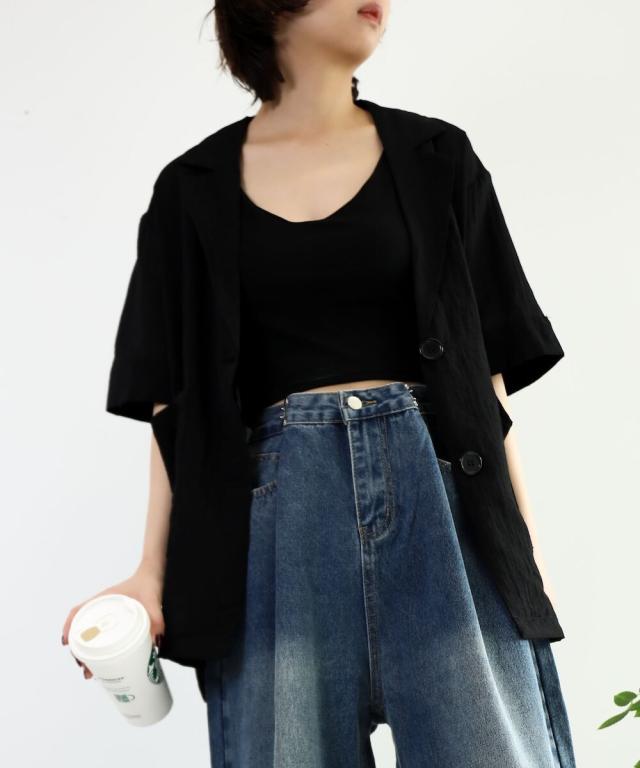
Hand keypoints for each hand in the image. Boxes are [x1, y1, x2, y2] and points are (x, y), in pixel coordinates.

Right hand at [61, 564, 164, 679]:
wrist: (156, 575)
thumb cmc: (150, 582)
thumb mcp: (152, 599)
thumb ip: (157, 618)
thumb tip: (156, 643)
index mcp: (105, 599)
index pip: (79, 612)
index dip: (69, 627)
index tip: (67, 643)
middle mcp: (103, 607)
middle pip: (82, 629)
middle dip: (79, 650)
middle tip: (84, 668)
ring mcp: (109, 615)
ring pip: (90, 635)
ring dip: (86, 653)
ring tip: (91, 671)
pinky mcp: (118, 622)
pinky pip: (102, 635)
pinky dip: (98, 649)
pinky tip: (103, 663)